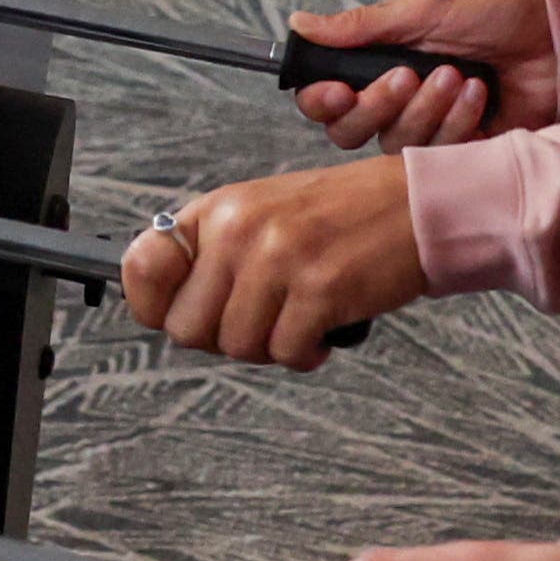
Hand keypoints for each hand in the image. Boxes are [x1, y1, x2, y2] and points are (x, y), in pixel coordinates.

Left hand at [126, 160, 426, 366]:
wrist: (416, 206)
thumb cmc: (340, 216)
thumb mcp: (261, 213)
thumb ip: (214, 253)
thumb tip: (167, 307)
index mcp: (217, 210)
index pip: (143, 267)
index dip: (157, 305)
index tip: (187, 313)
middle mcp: (238, 230)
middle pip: (187, 328)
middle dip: (224, 338)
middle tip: (262, 323)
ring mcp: (278, 259)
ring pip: (237, 347)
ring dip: (271, 347)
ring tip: (298, 321)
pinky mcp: (320, 289)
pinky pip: (287, 352)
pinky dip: (307, 354)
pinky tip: (324, 329)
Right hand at [287, 0, 554, 146]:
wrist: (554, 40)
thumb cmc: (491, 16)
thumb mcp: (421, 12)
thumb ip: (360, 27)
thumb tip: (299, 24)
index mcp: (376, 66)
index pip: (326, 100)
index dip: (321, 102)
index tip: (337, 91)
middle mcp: (395, 104)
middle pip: (350, 132)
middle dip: (378, 106)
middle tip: (408, 75)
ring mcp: (427, 131)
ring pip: (395, 145)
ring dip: (426, 110)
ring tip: (459, 76)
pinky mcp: (459, 153)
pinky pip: (437, 157)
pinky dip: (457, 123)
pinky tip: (479, 94)